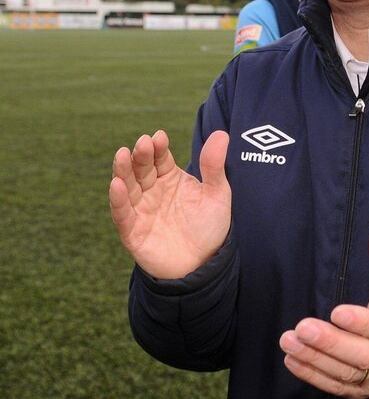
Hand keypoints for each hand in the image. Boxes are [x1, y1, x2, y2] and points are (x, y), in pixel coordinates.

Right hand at [109, 130, 231, 279]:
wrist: (204, 264)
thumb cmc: (209, 227)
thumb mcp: (217, 194)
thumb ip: (214, 166)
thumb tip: (221, 133)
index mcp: (170, 178)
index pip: (160, 158)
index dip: (158, 147)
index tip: (159, 136)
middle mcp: (152, 190)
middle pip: (141, 169)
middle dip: (140, 155)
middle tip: (142, 143)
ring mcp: (141, 209)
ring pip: (127, 187)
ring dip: (123, 171)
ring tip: (123, 155)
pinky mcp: (132, 231)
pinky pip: (122, 213)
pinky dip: (118, 200)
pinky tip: (117, 185)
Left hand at [280, 224, 368, 398]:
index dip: (362, 323)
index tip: (336, 312)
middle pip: (363, 356)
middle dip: (331, 343)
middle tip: (302, 327)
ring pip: (346, 373)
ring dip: (315, 358)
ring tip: (288, 341)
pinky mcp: (360, 391)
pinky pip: (335, 387)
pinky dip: (312, 375)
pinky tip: (292, 359)